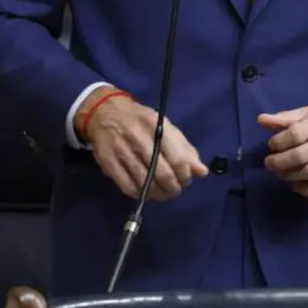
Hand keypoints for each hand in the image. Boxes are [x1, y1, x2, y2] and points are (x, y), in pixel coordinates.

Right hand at [79, 88, 206, 200]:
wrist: (106, 112)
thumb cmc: (141, 120)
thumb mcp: (165, 126)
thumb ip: (184, 149)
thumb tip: (202, 172)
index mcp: (156, 126)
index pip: (177, 158)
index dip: (185, 175)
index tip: (186, 180)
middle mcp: (139, 138)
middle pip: (162, 173)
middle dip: (173, 187)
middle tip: (175, 190)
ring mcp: (121, 151)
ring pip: (145, 183)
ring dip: (158, 194)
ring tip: (163, 193)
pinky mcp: (108, 162)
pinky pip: (127, 186)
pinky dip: (139, 194)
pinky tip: (146, 192)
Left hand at [259, 100, 307, 196]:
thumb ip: (288, 117)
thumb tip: (261, 120)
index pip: (296, 134)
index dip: (278, 143)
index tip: (272, 145)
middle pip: (300, 157)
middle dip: (279, 163)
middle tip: (270, 162)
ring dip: (289, 176)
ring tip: (281, 172)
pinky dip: (306, 190)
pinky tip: (296, 184)